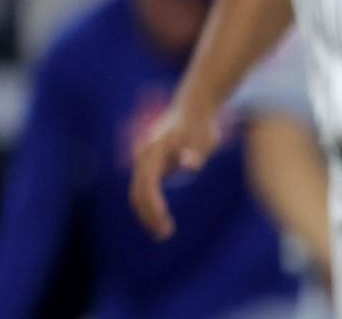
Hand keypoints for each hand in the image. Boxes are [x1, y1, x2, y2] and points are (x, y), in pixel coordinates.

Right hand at [129, 100, 221, 238]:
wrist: (194, 107)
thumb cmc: (200, 125)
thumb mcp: (204, 139)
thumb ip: (195, 154)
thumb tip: (191, 165)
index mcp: (154, 152)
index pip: (147, 186)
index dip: (154, 208)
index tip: (166, 225)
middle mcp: (144, 157)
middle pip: (138, 193)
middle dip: (149, 216)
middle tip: (164, 235)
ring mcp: (144, 160)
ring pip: (138, 192)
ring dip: (147, 213)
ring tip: (163, 232)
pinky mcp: (150, 164)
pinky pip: (144, 188)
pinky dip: (149, 205)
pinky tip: (160, 218)